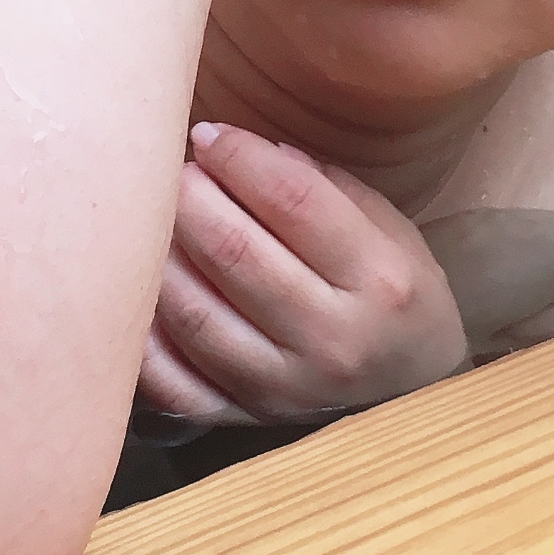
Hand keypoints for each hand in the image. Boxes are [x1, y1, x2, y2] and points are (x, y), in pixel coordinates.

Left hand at [138, 122, 470, 425]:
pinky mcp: (245, 419)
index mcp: (381, 280)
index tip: (208, 135)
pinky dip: (144, 334)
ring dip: (161, 254)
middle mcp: (334, 340)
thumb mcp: (388, 229)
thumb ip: (323, 186)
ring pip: (194, 313)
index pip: (294, 200)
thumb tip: (245, 149)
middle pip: (234, 251)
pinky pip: (173, 381)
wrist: (413, 388)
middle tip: (173, 172)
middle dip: (190, 197)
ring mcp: (285, 388)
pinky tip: (140, 292)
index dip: (239, 157)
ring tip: (154, 220)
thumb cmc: (392, 291)